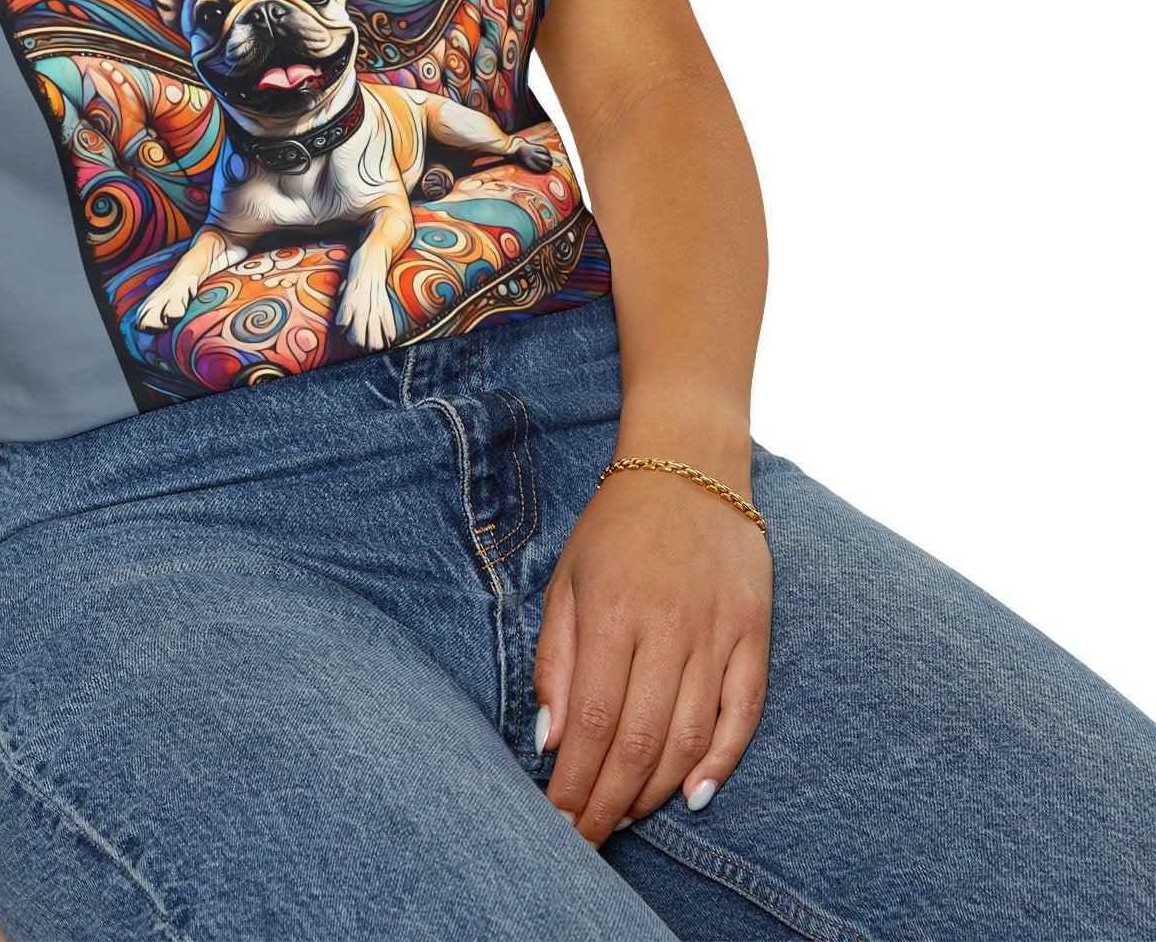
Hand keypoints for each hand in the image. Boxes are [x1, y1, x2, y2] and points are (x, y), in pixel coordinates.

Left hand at [533, 459, 772, 844]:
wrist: (688, 466)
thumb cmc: (616, 527)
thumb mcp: (567, 580)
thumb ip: (556, 660)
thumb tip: (550, 739)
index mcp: (613, 612)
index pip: (593, 720)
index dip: (576, 781)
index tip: (558, 820)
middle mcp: (668, 626)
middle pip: (640, 740)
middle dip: (610, 801)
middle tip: (588, 839)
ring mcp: (717, 631)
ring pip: (690, 736)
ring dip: (656, 789)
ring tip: (627, 817)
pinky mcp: (754, 632)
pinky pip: (744, 711)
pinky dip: (722, 760)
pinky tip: (694, 794)